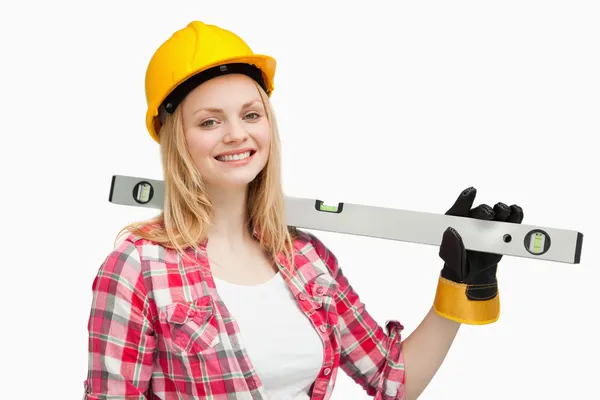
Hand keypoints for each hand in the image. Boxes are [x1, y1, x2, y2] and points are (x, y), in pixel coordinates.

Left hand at [433, 187, 523, 323]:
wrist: (473, 271)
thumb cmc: (457, 261)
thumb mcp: (451, 259)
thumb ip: (451, 248)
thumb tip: (452, 232)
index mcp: (457, 223)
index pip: (459, 209)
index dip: (465, 200)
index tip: (471, 192)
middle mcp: (474, 220)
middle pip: (482, 210)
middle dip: (485, 211)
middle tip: (489, 215)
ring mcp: (490, 224)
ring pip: (498, 211)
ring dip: (502, 210)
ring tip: (503, 213)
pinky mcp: (504, 230)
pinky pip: (513, 218)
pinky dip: (516, 214)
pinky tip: (515, 212)